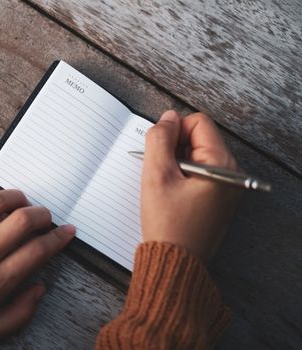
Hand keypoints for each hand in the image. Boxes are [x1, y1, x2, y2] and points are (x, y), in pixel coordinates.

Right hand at [141, 110, 239, 259]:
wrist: (174, 262)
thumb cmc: (167, 223)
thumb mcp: (157, 176)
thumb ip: (160, 139)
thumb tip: (167, 117)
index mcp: (222, 165)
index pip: (198, 123)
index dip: (173, 132)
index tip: (160, 155)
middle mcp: (231, 172)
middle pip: (198, 138)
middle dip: (174, 149)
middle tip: (161, 175)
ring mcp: (226, 186)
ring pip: (195, 155)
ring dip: (175, 163)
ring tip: (166, 187)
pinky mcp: (217, 197)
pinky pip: (198, 172)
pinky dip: (180, 176)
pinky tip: (171, 194)